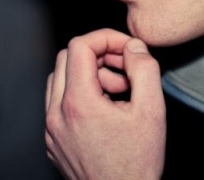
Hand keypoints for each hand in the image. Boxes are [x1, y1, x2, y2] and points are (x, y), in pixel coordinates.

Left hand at [45, 28, 165, 179]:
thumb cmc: (137, 164)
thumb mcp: (152, 111)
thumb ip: (144, 69)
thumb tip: (134, 46)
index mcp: (78, 103)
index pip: (80, 45)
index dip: (106, 38)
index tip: (127, 49)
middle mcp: (56, 114)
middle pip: (66, 57)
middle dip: (98, 55)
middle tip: (124, 72)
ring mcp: (51, 130)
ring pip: (59, 79)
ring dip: (88, 75)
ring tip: (118, 94)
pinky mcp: (52, 142)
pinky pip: (58, 103)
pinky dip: (79, 95)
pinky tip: (105, 113)